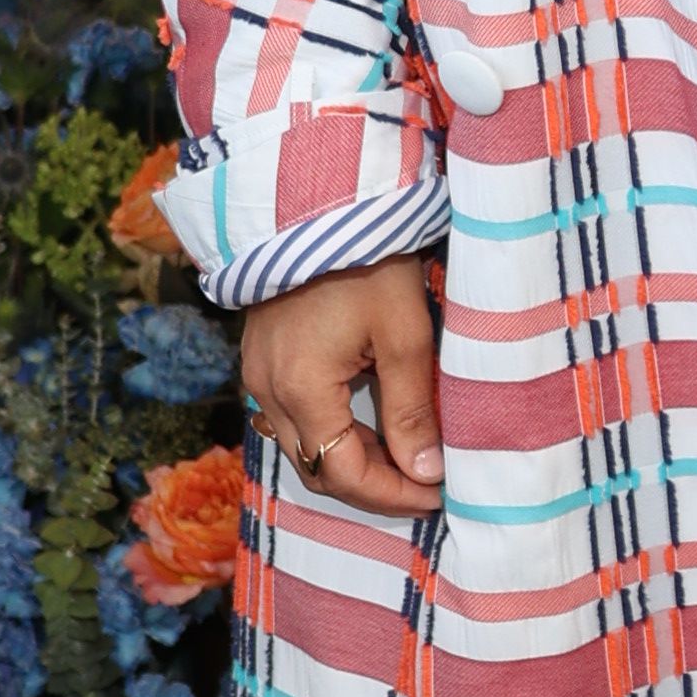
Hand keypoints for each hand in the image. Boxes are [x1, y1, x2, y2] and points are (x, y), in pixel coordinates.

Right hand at [239, 257, 443, 520]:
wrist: (319, 202)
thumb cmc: (368, 262)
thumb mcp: (403, 334)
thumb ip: (411, 409)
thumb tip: (426, 473)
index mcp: (301, 391)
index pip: (344, 475)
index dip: (393, 494)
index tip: (438, 493)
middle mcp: (267, 391)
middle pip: (317, 468)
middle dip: (373, 484)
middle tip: (426, 482)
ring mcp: (258, 374)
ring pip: (303, 445)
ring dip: (352, 460)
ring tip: (406, 456)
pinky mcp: (262, 357)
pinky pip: (293, 416)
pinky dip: (332, 431)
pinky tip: (371, 423)